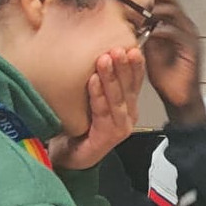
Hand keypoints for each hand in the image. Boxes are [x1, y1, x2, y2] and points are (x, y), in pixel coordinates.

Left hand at [49, 46, 144, 170]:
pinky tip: (93, 80)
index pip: (134, 83)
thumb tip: (98, 54)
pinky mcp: (106, 137)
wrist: (70, 158)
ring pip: (117, 99)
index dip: (135, 66)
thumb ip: (99, 83)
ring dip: (111, 78)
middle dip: (124, 67)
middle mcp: (127, 117)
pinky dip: (97, 95)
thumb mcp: (92, 101)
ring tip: (105, 59)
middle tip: (119, 48)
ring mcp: (119, 128)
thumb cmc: (78, 128)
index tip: (133, 47)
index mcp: (126, 107)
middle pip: (128, 89)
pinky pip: (102, 112)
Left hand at [144, 0, 205, 125]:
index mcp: (177, 25)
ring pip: (173, 12)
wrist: (178, 97)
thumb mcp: (149, 49)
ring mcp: (190, 36)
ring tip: (139, 18)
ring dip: (154, 13)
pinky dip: (159, 31)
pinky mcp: (192, 48)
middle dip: (151, 1)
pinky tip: (148, 34)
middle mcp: (186, 27)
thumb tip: (128, 20)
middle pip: (170, 0)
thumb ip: (143, 33)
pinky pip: (175, 32)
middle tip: (133, 6)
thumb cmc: (166, 77)